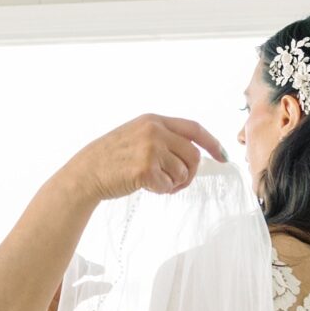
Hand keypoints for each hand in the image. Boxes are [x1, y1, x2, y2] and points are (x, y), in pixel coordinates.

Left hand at [28, 254, 111, 310]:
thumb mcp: (29, 291)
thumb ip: (40, 277)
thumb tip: (46, 257)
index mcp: (39, 271)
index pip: (54, 255)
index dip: (64, 250)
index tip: (73, 247)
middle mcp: (51, 279)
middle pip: (69, 263)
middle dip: (79, 260)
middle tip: (85, 258)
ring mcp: (61, 290)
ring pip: (78, 276)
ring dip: (90, 271)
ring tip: (100, 270)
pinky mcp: (68, 302)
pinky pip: (84, 292)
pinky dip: (95, 288)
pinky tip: (106, 286)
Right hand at [64, 114, 226, 202]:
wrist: (86, 173)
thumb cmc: (110, 159)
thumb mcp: (136, 135)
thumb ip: (162, 138)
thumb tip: (193, 154)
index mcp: (153, 120)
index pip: (194, 129)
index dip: (212, 143)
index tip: (223, 156)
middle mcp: (154, 131)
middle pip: (193, 155)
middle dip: (189, 173)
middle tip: (176, 183)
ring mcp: (150, 149)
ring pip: (183, 172)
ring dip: (173, 183)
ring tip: (155, 183)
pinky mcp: (145, 169)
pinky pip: (169, 185)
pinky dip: (161, 191)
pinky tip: (146, 186)